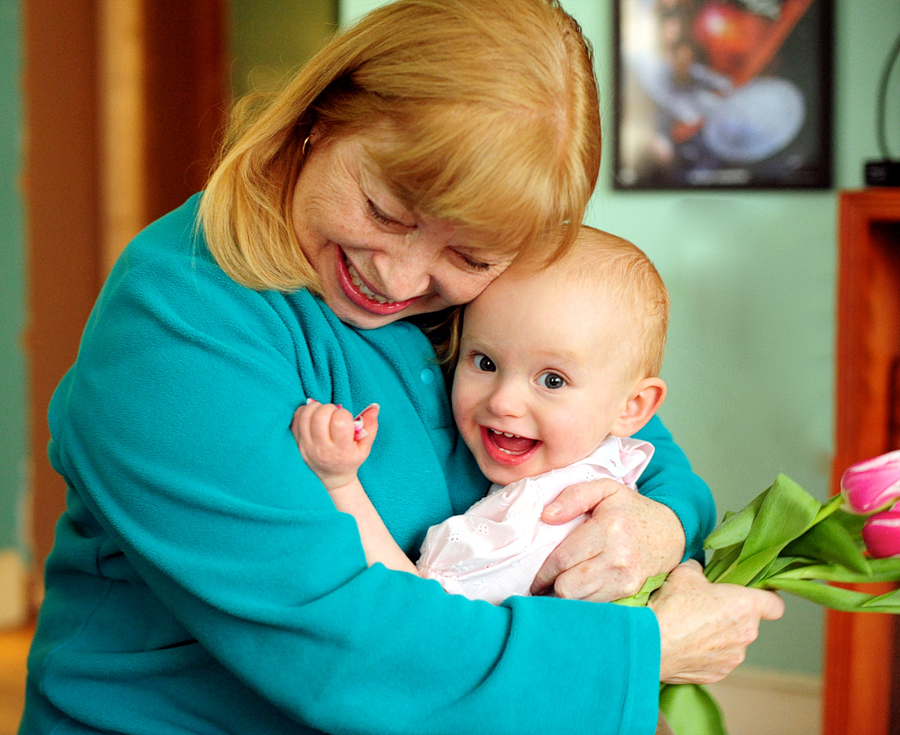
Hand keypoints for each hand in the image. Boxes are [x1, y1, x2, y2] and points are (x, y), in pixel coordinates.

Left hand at [291, 401, 378, 490]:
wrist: (331, 477)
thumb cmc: (350, 459)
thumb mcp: (365, 447)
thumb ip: (371, 426)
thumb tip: (374, 407)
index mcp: (341, 450)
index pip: (340, 422)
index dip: (344, 414)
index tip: (346, 419)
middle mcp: (322, 449)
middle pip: (321, 416)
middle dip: (329, 408)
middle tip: (334, 414)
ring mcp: (307, 446)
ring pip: (306, 415)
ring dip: (316, 408)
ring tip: (323, 413)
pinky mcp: (297, 443)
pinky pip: (296, 419)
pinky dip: (304, 411)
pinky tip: (313, 415)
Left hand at [531, 480, 684, 600]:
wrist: (670, 532)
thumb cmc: (630, 509)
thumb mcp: (604, 489)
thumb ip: (573, 496)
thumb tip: (546, 516)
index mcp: (608, 529)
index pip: (563, 560)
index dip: (543, 572)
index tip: (534, 576)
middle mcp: (618, 558)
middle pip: (568, 587)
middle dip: (551, 587)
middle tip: (543, 583)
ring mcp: (626, 578)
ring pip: (580, 601)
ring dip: (565, 596)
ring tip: (558, 586)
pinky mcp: (631, 592)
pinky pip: (596, 605)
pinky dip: (582, 600)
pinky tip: (578, 590)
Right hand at [650, 561, 784, 683]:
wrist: (650, 643)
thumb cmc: (671, 605)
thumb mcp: (685, 572)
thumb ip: (701, 570)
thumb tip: (701, 572)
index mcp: (745, 606)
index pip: (775, 605)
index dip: (765, 598)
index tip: (752, 596)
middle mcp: (746, 634)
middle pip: (748, 622)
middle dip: (731, 614)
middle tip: (705, 607)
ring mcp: (733, 657)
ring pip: (733, 641)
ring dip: (719, 635)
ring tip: (690, 628)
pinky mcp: (719, 674)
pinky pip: (719, 659)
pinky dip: (707, 653)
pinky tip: (686, 644)